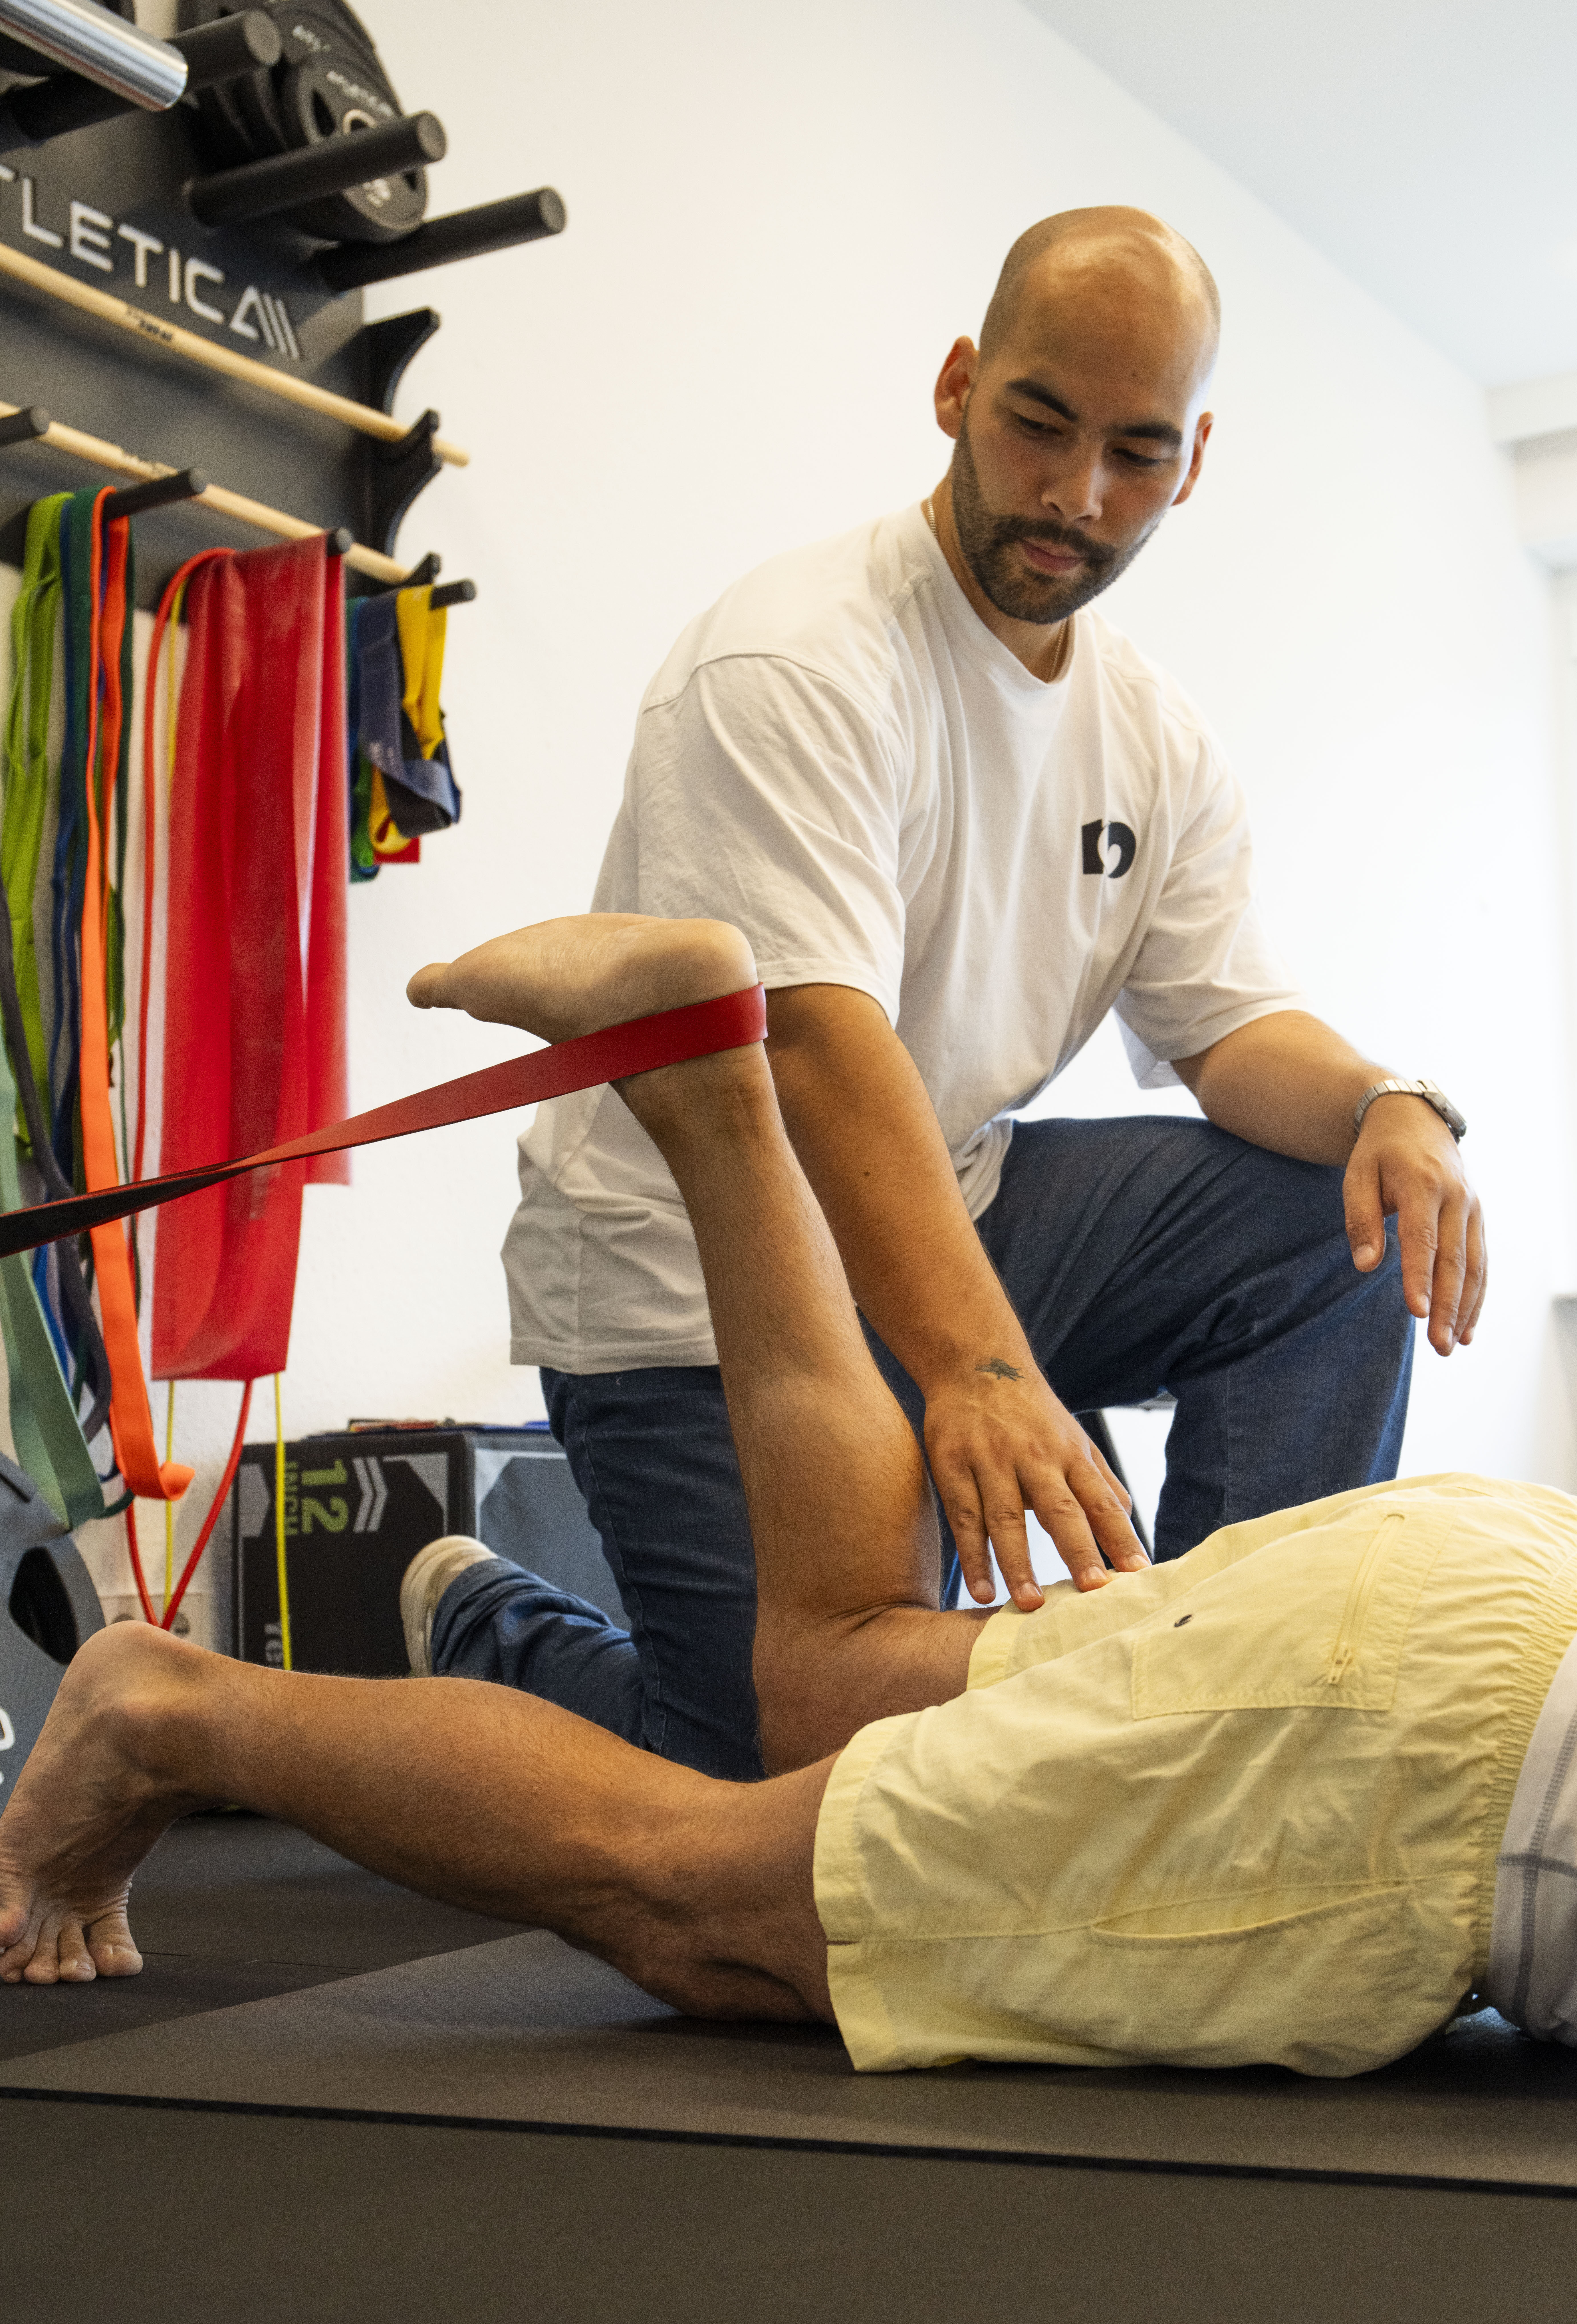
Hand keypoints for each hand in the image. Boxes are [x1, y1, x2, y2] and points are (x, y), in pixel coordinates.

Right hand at [922, 1363, 1149, 1608]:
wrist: (975, 1364)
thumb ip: (1100, 1481)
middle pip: (1059, 1508)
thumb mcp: (1073, 1438)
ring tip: (1030, 1604)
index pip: (1101, 1500)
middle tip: (1092, 1590)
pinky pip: (964, 1517)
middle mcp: (1034, 1456)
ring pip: (1006, 1518)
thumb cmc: (1031, 1413)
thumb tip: (1129, 1523)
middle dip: (1078, 1550)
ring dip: (1018, 1563)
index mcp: (1069, 1452)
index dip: (1120, 1536)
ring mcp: (990, 1461)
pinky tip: (981, 1590)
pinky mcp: (952, 1466)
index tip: (1138, 1574)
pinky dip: (972, 1557)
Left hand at [1343, 1097, 1485, 1354]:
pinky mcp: (1477, 1217)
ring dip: (1466, 1307)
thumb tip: (1365, 1265)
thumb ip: (1360, 1220)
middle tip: (1439, 1345)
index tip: (1417, 1312)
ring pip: (1473, 1265)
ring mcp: (1472, 1207)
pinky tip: (1468, 1325)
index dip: (1420, 1277)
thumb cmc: (1379, 1153)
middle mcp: (1456, 1197)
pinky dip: (1477, 1294)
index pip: (1422, 1239)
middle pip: (1453, 1259)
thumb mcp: (1358, 1176)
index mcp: (1422, 1185)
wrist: (1414, 1119)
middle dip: (1448, 1306)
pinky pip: (1481, 1261)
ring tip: (1453, 1344)